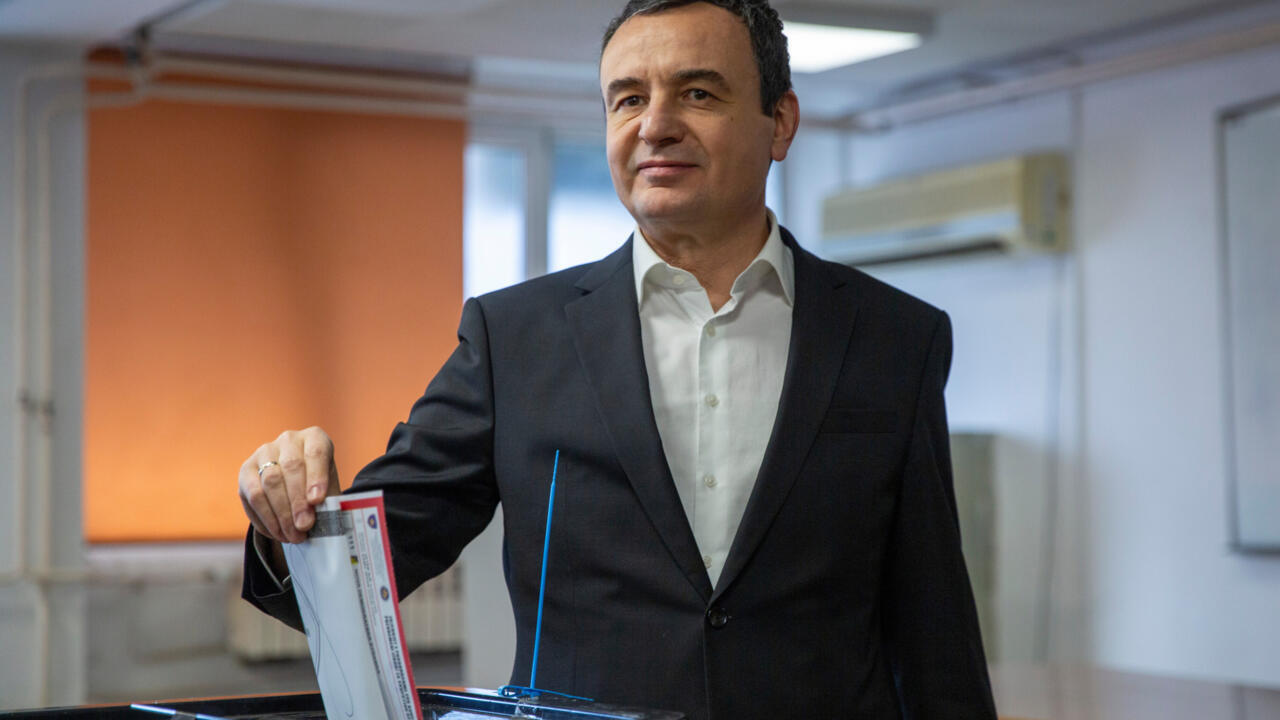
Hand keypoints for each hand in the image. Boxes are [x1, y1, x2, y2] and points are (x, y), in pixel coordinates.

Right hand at [239, 427, 341, 543]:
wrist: (295, 484)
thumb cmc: (318, 486)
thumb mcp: (329, 489)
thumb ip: (327, 501)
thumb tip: (324, 521)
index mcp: (314, 438)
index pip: (316, 453)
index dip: (316, 477)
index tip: (317, 500)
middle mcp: (288, 440)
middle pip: (290, 468)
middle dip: (297, 502)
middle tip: (304, 526)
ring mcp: (264, 452)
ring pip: (269, 483)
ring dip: (281, 514)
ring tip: (293, 536)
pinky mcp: (246, 470)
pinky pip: (252, 496)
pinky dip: (265, 519)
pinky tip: (277, 533)